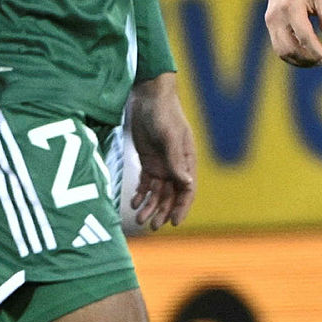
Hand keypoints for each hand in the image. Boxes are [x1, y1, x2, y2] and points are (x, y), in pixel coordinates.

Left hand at [129, 73, 196, 229]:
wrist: (148, 96)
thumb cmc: (164, 113)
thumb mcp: (170, 136)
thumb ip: (176, 160)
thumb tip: (187, 183)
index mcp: (186, 159)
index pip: (187, 189)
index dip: (182, 207)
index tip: (174, 222)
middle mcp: (175, 165)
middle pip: (171, 195)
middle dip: (163, 211)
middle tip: (152, 226)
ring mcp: (161, 163)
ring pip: (158, 192)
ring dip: (150, 206)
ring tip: (140, 219)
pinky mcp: (148, 160)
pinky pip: (146, 183)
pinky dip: (141, 194)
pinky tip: (134, 202)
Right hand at [265, 0, 321, 65]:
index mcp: (291, 7)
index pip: (304, 37)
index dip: (317, 52)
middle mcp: (277, 16)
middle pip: (290, 48)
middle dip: (308, 59)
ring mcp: (270, 20)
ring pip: (281, 51)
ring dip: (299, 60)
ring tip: (316, 60)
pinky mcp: (269, 23)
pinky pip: (278, 46)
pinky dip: (292, 54)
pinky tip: (306, 54)